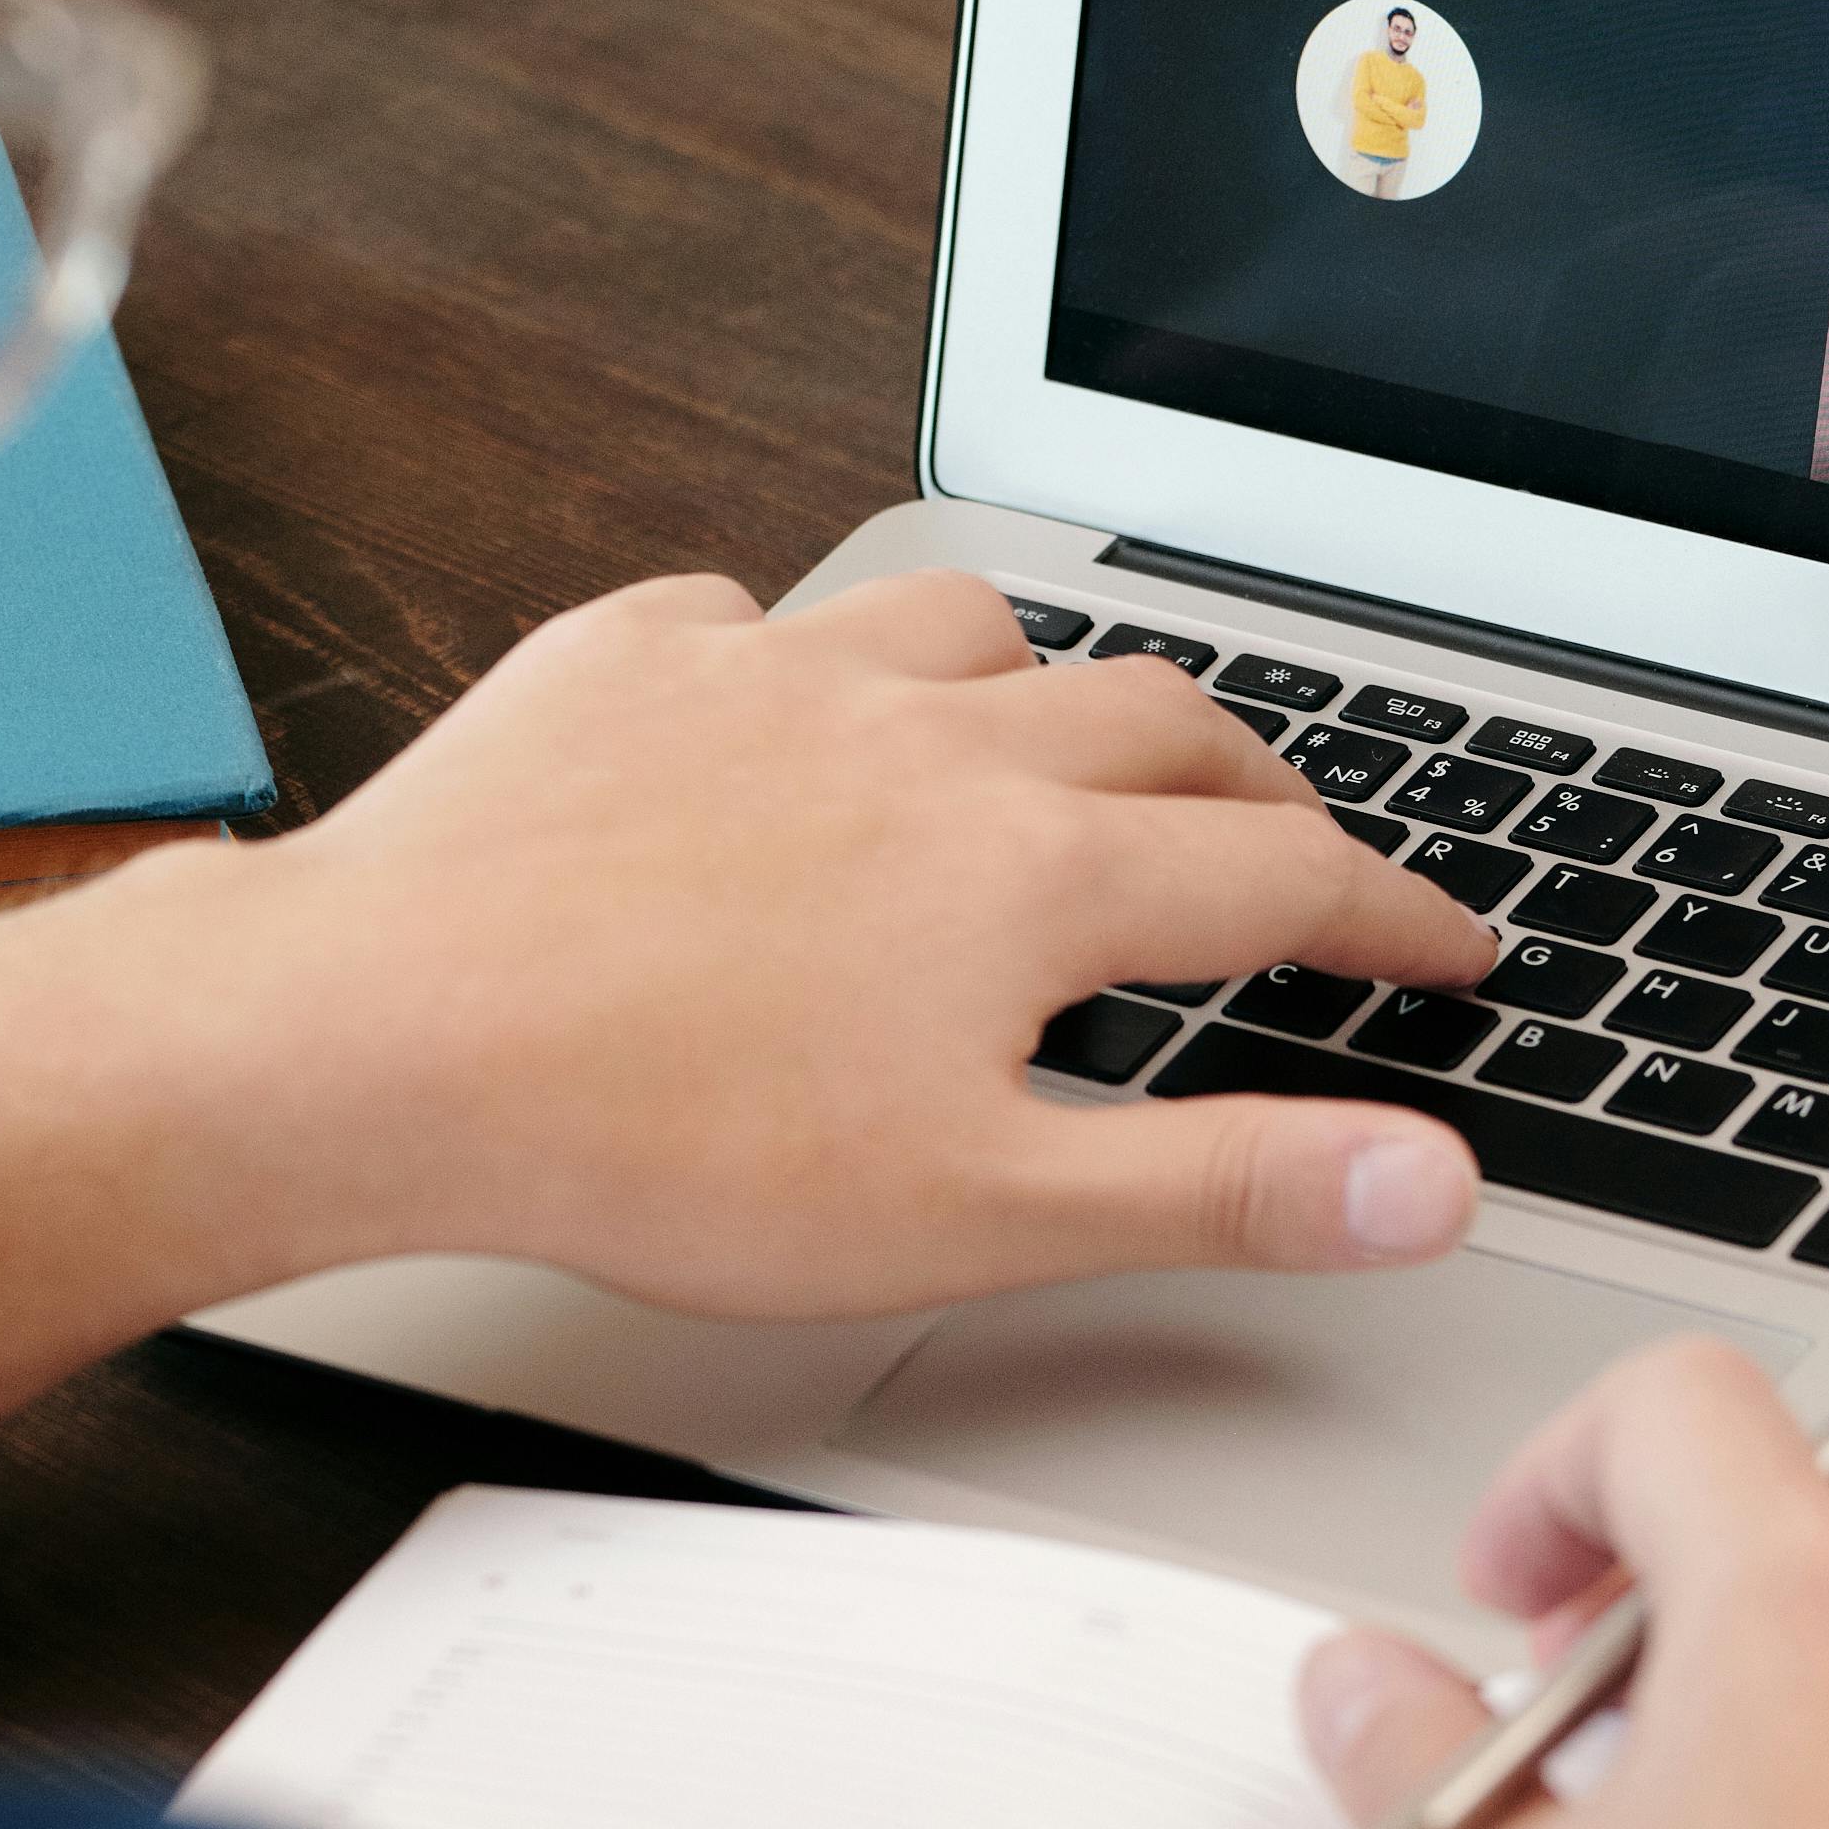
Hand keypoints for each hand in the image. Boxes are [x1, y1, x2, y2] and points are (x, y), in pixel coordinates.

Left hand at [206, 565, 1499, 1316]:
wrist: (377, 1039)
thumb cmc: (655, 1142)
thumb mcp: (979, 1211)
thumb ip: (1218, 1186)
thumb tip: (1419, 1179)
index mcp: (1034, 871)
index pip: (1284, 874)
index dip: (1392, 917)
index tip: (1450, 946)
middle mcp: (925, 737)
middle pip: (1160, 718)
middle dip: (1258, 779)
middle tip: (1290, 842)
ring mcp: (770, 678)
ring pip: (974, 628)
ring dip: (1053, 680)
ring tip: (1062, 745)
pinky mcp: (625, 661)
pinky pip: (758, 617)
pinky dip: (817, 661)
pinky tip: (795, 717)